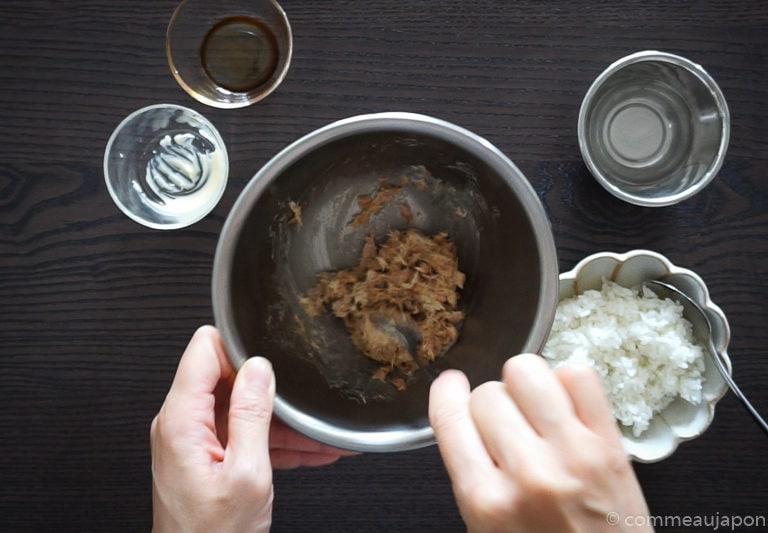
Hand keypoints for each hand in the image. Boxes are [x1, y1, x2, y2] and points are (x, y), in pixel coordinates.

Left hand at [151, 325, 354, 532]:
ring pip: (241, 409)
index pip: (204, 349)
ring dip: (280, 422)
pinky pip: (242, 434)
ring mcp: (192, 440)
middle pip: (226, 377)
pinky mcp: (205, 456)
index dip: (240, 349)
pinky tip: (310, 451)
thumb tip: (259, 367)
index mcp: (182, 420)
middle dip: (268, 388)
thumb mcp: (246, 473)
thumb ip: (252, 414)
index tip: (270, 360)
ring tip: (321, 435)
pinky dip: (273, 442)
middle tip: (301, 405)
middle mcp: (180, 424)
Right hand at [429, 353, 651, 532]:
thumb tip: (459, 406)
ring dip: (524, 384)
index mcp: (486, 500)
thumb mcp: (485, 526)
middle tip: (506, 426)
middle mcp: (527, 473)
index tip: (452, 386)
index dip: (446, 392)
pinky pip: (579, 374)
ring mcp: (573, 454)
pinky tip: (564, 406)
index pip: (451, 415)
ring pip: (527, 371)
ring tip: (534, 408)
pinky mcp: (610, 443)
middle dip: (491, 405)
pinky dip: (567, 381)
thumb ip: (468, 470)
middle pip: (487, 392)